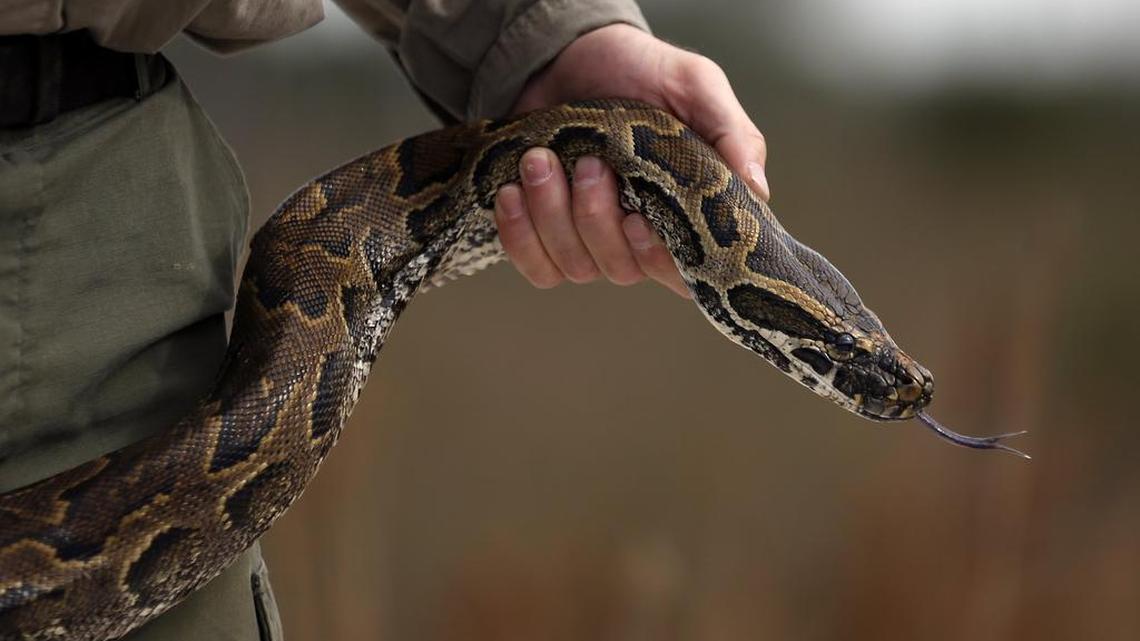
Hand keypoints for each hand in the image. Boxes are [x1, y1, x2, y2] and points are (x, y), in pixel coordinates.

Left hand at [494, 23, 767, 297]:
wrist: (575, 56)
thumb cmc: (645, 74)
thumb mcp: (697, 88)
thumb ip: (732, 135)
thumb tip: (757, 191)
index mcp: (686, 216)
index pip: (682, 274)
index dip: (656, 258)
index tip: (636, 218)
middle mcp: (639, 239)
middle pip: (620, 269)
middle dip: (594, 217)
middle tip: (587, 164)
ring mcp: (591, 243)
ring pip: (575, 265)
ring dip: (551, 215)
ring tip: (539, 160)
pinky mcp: (548, 238)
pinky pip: (536, 266)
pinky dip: (520, 234)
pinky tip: (512, 193)